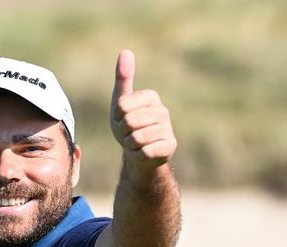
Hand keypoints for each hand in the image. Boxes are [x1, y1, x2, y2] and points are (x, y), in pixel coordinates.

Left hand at [110, 49, 176, 169]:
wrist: (140, 154)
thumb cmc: (128, 127)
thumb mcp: (120, 103)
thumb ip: (123, 78)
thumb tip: (126, 51)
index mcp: (151, 96)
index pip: (121, 105)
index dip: (117, 117)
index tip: (123, 120)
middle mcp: (163, 110)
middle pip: (128, 122)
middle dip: (123, 133)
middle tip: (130, 134)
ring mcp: (168, 129)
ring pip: (136, 138)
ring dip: (131, 145)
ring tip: (137, 143)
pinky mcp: (170, 146)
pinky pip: (144, 151)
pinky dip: (139, 155)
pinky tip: (145, 152)